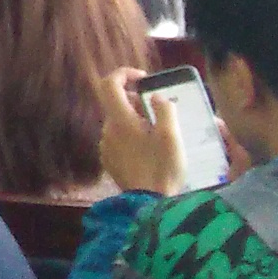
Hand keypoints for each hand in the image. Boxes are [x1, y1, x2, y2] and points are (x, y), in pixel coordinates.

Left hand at [96, 69, 185, 197]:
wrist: (148, 204)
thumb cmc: (162, 167)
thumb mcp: (171, 136)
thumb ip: (164, 109)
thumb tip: (155, 98)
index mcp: (120, 120)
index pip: (109, 84)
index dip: (125, 74)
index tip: (144, 79)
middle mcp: (107, 130)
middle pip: (117, 104)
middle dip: (138, 102)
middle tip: (161, 113)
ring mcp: (106, 147)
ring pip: (119, 123)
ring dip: (136, 121)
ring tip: (159, 135)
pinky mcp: (109, 161)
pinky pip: (119, 140)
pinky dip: (132, 137)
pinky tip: (150, 151)